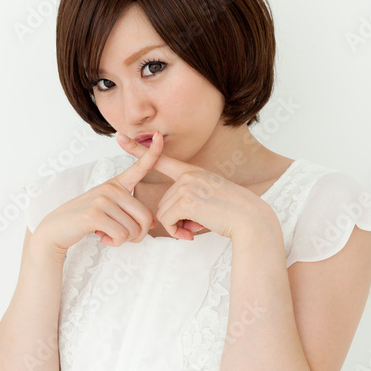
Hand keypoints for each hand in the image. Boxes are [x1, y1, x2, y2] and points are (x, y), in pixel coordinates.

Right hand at [34, 130, 166, 250]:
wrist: (56, 229)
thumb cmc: (85, 221)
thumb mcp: (109, 211)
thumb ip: (130, 214)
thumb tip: (153, 224)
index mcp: (116, 184)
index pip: (139, 167)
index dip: (153, 151)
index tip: (159, 135)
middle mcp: (111, 188)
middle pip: (145, 217)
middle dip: (138, 235)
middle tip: (122, 236)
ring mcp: (102, 199)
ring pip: (133, 230)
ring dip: (123, 240)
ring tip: (107, 234)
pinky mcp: (95, 214)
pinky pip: (121, 236)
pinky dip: (114, 243)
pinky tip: (102, 237)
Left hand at [114, 131, 260, 240]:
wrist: (250, 219)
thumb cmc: (233, 213)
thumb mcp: (209, 200)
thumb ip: (188, 203)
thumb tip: (172, 220)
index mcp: (193, 172)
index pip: (162, 158)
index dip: (139, 148)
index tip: (120, 138)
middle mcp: (188, 175)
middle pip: (164, 202)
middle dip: (176, 219)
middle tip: (196, 224)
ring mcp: (186, 186)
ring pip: (164, 212)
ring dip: (178, 226)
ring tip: (198, 227)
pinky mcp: (185, 200)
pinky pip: (167, 220)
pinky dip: (176, 231)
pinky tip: (191, 233)